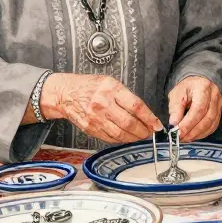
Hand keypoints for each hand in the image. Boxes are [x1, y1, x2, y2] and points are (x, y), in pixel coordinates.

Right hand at [41, 73, 161, 143]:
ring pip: (120, 134)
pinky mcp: (89, 128)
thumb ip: (126, 96)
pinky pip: (109, 138)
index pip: (136, 106)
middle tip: (150, 132)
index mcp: (111, 89)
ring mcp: (95, 118)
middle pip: (129, 123)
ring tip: (140, 136)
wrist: (65, 93)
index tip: (157, 124)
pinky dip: (121, 140)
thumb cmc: (89, 86)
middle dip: (143, 131)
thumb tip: (145, 113)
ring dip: (134, 138)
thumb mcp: (110, 82)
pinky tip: (126, 137)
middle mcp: (103, 104)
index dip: (149, 118)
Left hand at [167, 76, 221, 140]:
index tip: (177, 133)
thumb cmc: (187, 87)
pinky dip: (203, 133)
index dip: (188, 123)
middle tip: (180, 138)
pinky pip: (213, 126)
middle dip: (192, 132)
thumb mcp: (177, 93)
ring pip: (211, 124)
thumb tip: (173, 124)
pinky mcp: (220, 112)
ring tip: (185, 138)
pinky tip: (193, 136)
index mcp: (203, 88)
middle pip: (207, 118)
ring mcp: (219, 105)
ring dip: (197, 134)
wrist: (199, 81)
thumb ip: (175, 108)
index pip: (198, 109)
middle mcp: (215, 96)